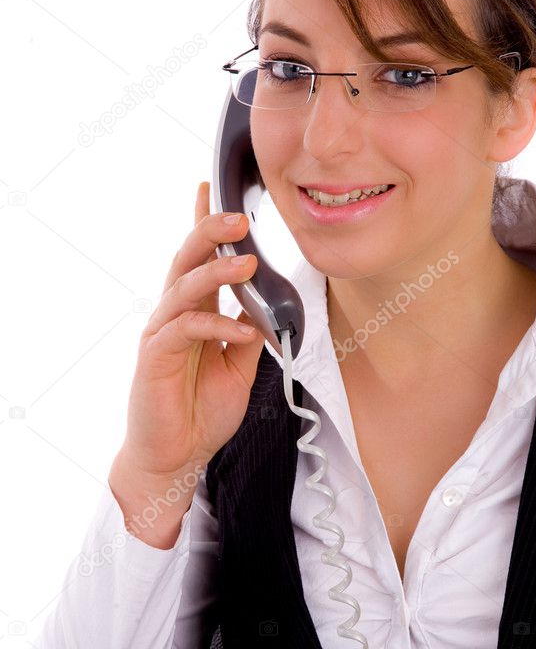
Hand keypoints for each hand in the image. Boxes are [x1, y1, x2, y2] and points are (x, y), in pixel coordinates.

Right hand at [115, 180, 264, 481]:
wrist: (175, 457)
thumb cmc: (201, 412)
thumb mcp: (239, 368)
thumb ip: (248, 334)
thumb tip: (268, 307)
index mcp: (194, 312)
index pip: (199, 260)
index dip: (204, 225)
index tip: (210, 190)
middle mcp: (175, 315)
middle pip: (187, 260)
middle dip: (210, 232)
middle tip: (238, 216)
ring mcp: (162, 334)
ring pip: (184, 287)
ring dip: (217, 272)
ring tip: (248, 262)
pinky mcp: (155, 357)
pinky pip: (186, 330)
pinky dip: (217, 326)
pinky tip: (242, 331)